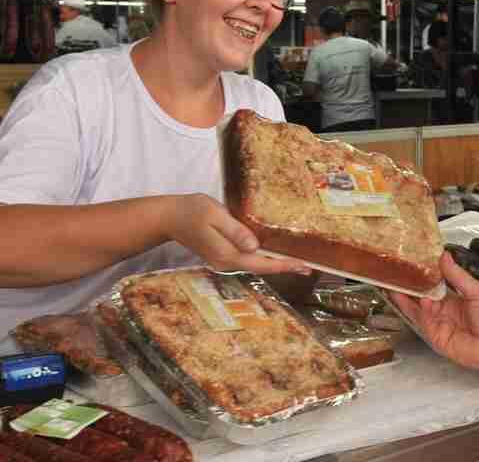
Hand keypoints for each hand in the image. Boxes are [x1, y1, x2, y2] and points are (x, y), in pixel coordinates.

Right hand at [164, 194, 310, 274]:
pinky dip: (263, 259)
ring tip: (297, 262)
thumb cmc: (192, 211)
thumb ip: (236, 231)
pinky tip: (274, 255)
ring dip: (275, 264)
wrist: (170, 217)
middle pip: (261, 267)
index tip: (302, 265)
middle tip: (308, 267)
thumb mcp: (215, 215)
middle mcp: (226, 262)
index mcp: (226, 254)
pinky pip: (247, 260)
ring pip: (255, 265)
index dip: (283, 264)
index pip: (261, 262)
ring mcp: (223, 261)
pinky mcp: (222, 256)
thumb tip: (254, 246)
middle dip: (284, 266)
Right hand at [389, 253, 478, 373]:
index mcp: (454, 299)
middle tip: (397, 274)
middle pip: (422, 297)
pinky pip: (423, 322)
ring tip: (396, 285)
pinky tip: (422, 300)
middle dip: (410, 287)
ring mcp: (438, 324)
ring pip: (418, 309)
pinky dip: (420, 311)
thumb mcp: (476, 290)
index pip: (434, 285)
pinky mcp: (435, 336)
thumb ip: (457, 275)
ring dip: (407, 298)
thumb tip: (444, 256)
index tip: (413, 263)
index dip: (424, 275)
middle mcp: (444, 311)